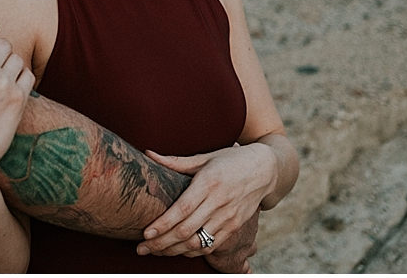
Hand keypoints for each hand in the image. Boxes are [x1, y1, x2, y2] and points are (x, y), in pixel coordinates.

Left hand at [136, 143, 277, 260]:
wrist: (265, 170)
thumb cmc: (231, 160)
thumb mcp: (205, 157)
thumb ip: (176, 162)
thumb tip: (148, 153)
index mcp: (209, 182)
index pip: (183, 209)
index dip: (163, 224)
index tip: (146, 232)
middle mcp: (220, 202)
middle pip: (187, 230)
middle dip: (161, 242)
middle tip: (141, 248)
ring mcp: (229, 217)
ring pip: (198, 242)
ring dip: (173, 250)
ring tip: (154, 252)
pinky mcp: (235, 227)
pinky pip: (211, 245)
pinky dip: (192, 251)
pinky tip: (176, 251)